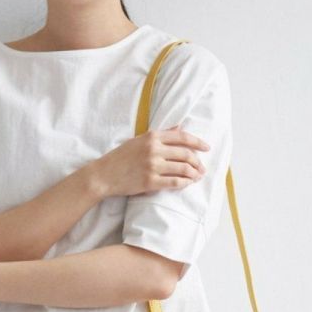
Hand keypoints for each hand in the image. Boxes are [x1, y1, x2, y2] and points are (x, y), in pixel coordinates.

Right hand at [90, 127, 210, 199]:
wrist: (104, 174)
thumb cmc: (121, 157)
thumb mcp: (140, 140)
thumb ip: (161, 134)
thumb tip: (180, 127)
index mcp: (152, 136)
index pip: (182, 137)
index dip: (198, 142)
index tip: (207, 148)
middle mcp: (154, 149)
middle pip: (185, 154)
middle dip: (197, 162)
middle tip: (202, 168)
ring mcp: (152, 165)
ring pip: (183, 168)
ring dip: (194, 173)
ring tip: (197, 177)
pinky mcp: (150, 181)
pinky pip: (174, 182)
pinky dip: (184, 183)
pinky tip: (187, 184)